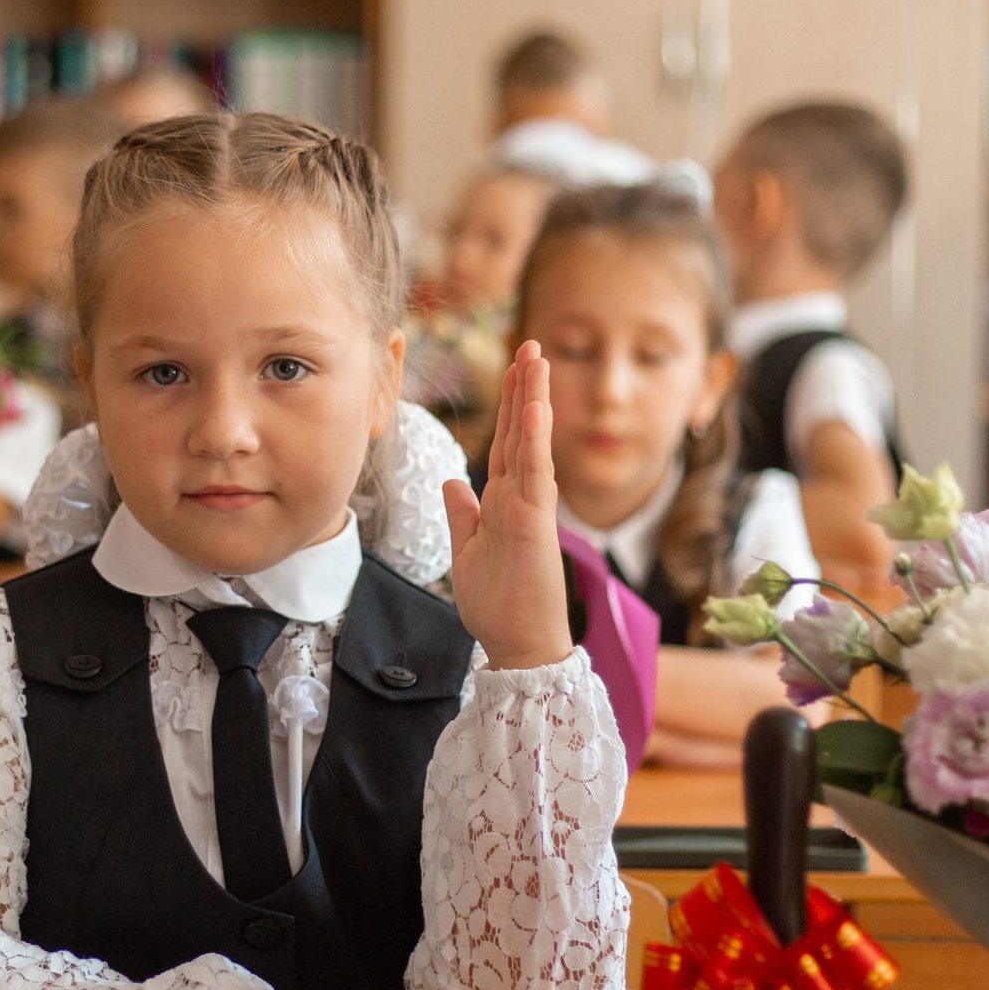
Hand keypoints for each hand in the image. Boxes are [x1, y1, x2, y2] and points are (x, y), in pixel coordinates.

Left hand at [442, 341, 571, 670]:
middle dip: (525, 388)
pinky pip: (535, 473)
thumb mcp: (467, 550)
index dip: (510, 406)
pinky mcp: (535, 522)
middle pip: (521, 432)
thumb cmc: (497, 604)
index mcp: (504, 501)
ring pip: (531, 442)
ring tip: (536, 358)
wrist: (519, 645)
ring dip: (533, 399)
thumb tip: (452, 484)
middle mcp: (520, 497)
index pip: (507, 444)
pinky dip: (535, 439)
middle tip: (531, 345)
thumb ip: (462, 515)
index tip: (514, 369)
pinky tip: (536, 407)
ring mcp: (530, 507)